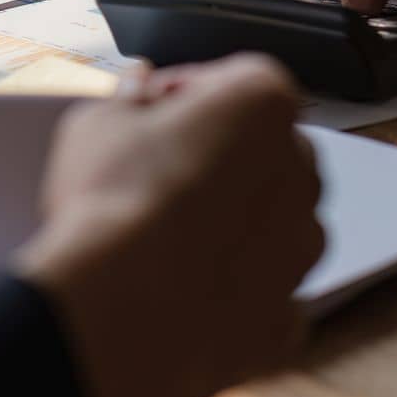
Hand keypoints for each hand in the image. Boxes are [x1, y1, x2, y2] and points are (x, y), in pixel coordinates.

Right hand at [18, 55, 323, 396]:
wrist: (116, 305)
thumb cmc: (112, 202)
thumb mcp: (96, 120)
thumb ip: (126, 97)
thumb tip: (136, 90)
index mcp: (261, 105)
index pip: (232, 80)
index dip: (182, 94)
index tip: (148, 112)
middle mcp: (299, 172)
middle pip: (264, 150)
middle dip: (218, 155)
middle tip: (152, 169)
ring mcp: (300, 249)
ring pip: (273, 222)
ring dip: (232, 221)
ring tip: (163, 232)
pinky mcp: (284, 315)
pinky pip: (264, 293)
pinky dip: (233, 290)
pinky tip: (181, 287)